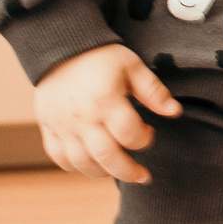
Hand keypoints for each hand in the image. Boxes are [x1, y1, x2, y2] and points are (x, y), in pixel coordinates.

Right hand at [33, 44, 179, 182]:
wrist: (61, 48)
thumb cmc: (101, 57)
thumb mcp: (132, 67)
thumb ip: (154, 91)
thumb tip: (175, 112)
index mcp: (105, 101)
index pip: (130, 135)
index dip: (145, 140)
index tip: (148, 133)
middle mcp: (81, 117)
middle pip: (106, 158)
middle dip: (129, 172)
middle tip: (143, 176)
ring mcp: (61, 125)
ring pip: (81, 163)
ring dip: (104, 173)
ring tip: (119, 170)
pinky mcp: (47, 126)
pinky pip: (58, 157)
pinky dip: (75, 167)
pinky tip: (92, 164)